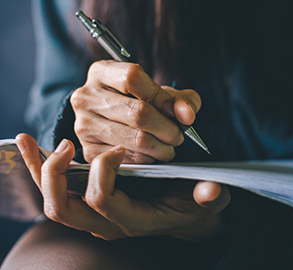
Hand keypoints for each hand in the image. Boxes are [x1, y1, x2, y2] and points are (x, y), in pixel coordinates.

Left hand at [16, 133, 229, 240]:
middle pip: (64, 209)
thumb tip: (211, 191)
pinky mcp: (90, 201)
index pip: (104, 202)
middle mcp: (109, 222)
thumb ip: (211, 197)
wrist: (186, 213)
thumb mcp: (210, 199)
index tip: (116, 147)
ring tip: (29, 141)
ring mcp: (96, 215)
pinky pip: (57, 189)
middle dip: (57, 176)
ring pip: (54, 201)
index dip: (104, 174)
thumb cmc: (195, 203)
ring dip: (39, 171)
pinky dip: (40, 168)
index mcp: (136, 220)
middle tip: (66, 145)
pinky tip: (31, 144)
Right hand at [70, 60, 201, 162]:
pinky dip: (149, 159)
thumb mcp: (160, 93)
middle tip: (177, 135)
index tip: (176, 111)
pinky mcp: (89, 151)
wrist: (110, 123)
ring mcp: (84, 125)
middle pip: (138, 113)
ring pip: (136, 139)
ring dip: (162, 147)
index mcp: (101, 73)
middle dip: (167, 128)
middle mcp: (86, 97)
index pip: (133, 78)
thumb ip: (181, 99)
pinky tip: (152, 153)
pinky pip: (130, 158)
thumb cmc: (138, 103)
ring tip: (169, 145)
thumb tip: (186, 115)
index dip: (161, 97)